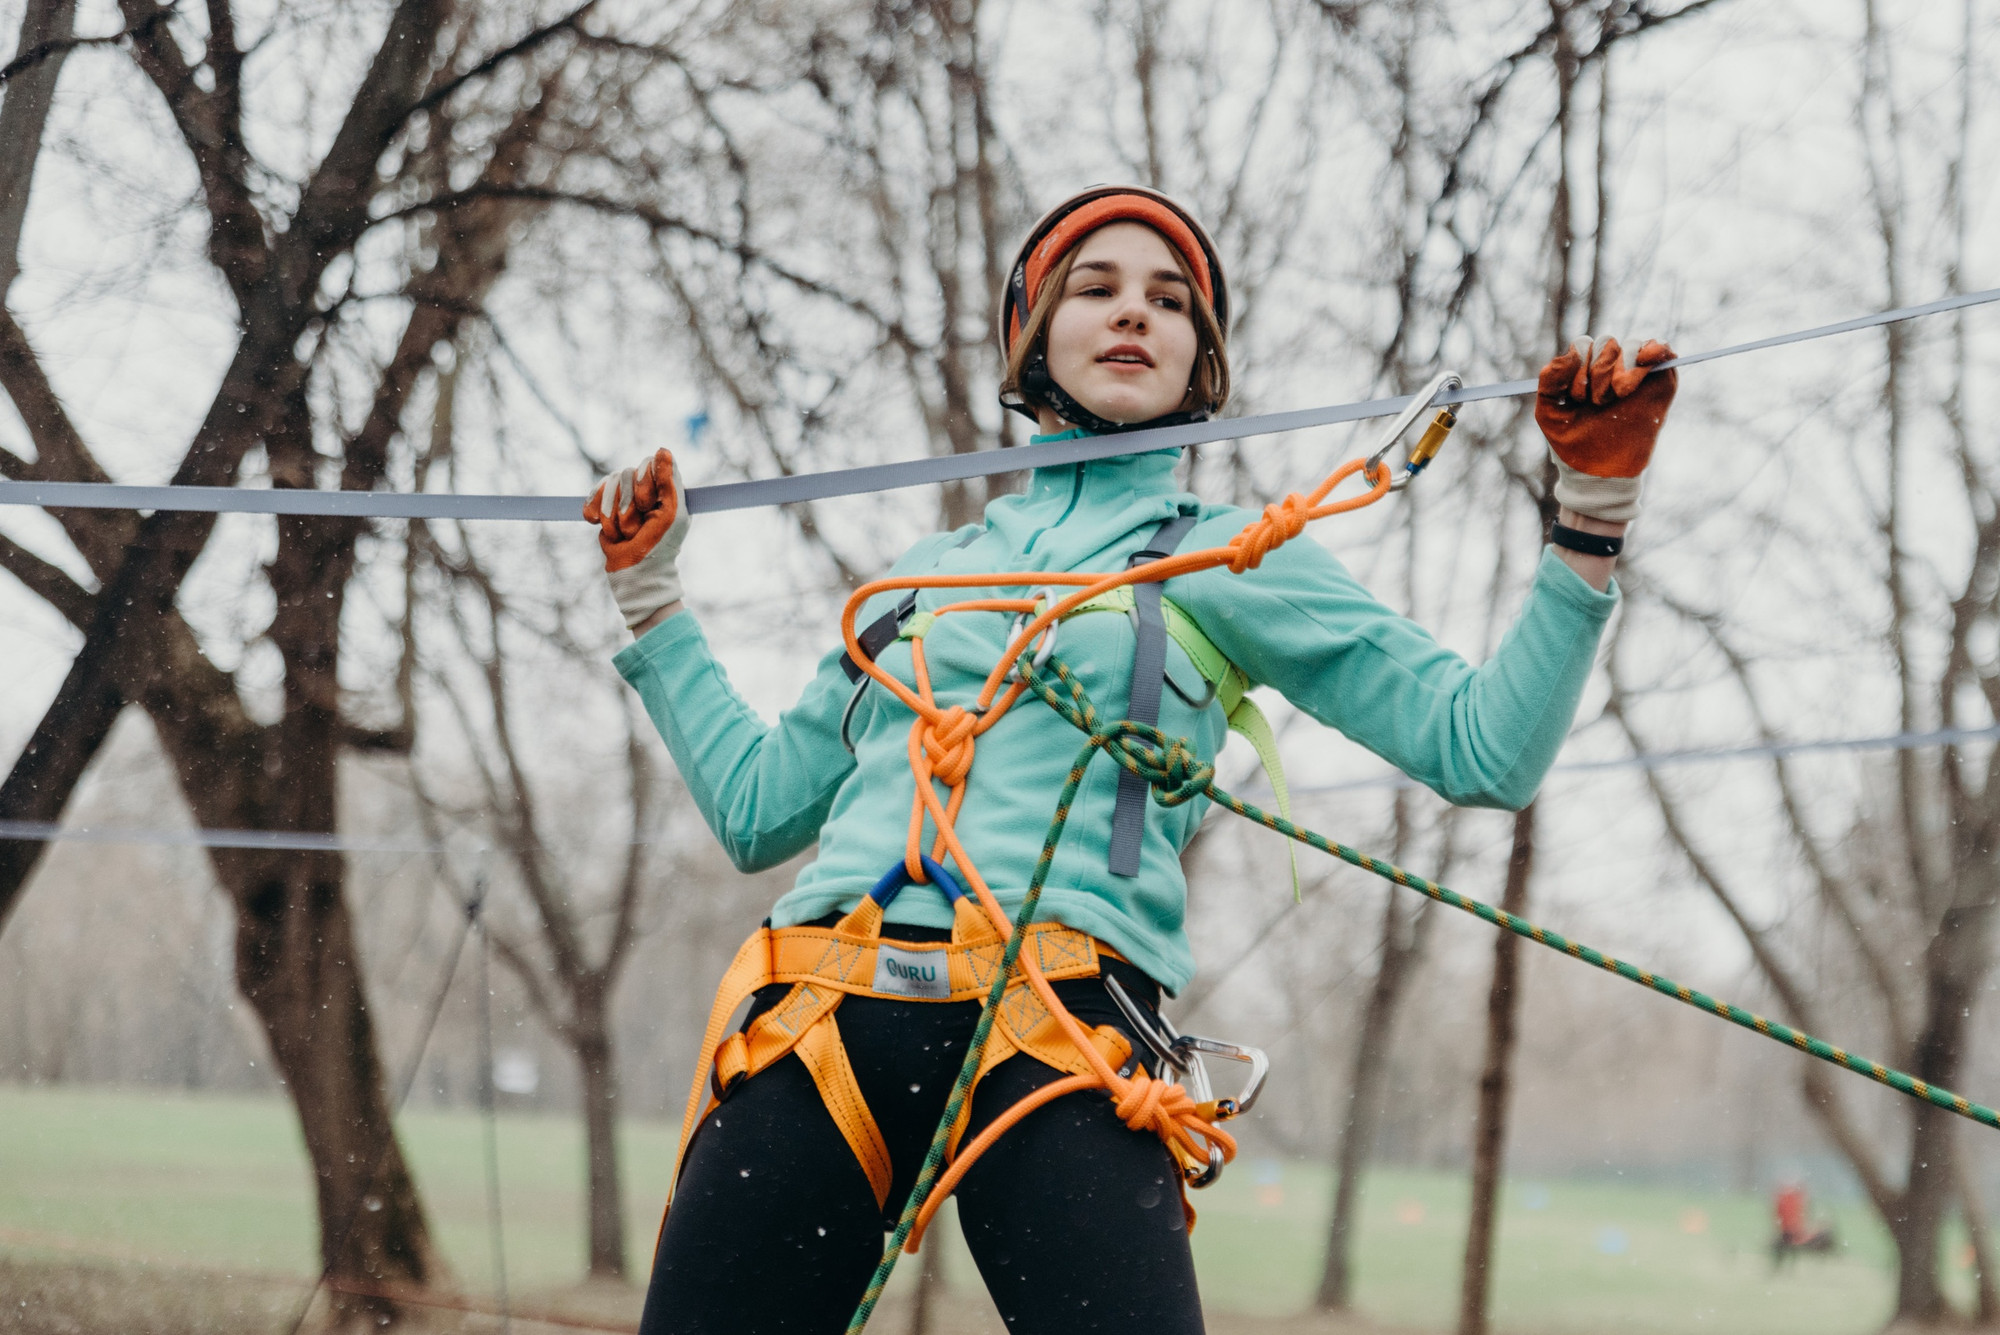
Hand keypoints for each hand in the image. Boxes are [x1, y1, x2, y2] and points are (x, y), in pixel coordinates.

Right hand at [583, 448, 690, 629]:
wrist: (634, 572)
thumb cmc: (660, 545)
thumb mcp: (672, 513)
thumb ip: (669, 481)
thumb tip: (663, 450)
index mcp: (665, 488)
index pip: (648, 464)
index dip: (644, 483)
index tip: (648, 505)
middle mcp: (644, 489)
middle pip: (626, 473)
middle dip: (627, 505)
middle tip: (635, 527)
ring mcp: (623, 497)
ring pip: (609, 484)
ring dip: (612, 514)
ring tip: (622, 534)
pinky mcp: (605, 507)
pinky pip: (594, 494)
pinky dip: (595, 510)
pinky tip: (595, 523)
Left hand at [1535, 337, 1676, 522]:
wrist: (1599, 472)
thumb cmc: (1572, 442)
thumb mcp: (1549, 412)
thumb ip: (1549, 381)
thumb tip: (1569, 354)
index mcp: (1582, 370)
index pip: (1583, 344)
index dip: (1579, 365)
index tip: (1577, 397)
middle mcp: (1609, 367)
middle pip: (1607, 343)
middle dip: (1599, 370)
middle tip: (1599, 402)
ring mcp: (1636, 373)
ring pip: (1631, 345)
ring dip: (1621, 367)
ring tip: (1618, 395)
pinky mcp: (1660, 382)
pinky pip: (1662, 350)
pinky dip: (1656, 348)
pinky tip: (1648, 357)